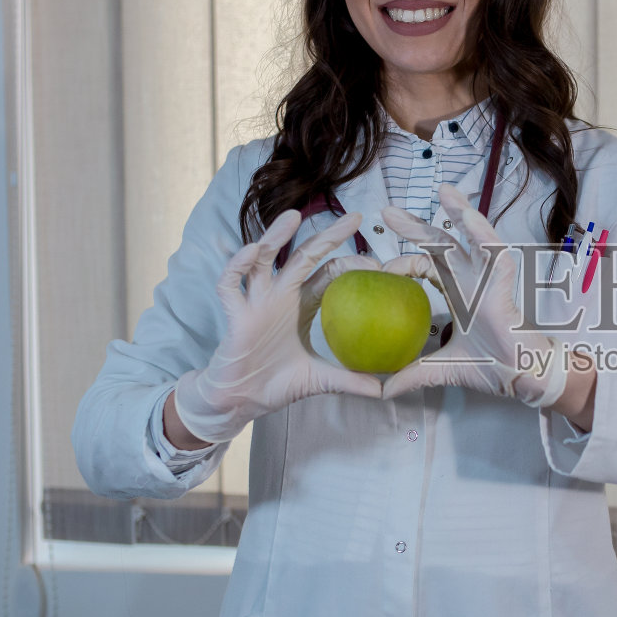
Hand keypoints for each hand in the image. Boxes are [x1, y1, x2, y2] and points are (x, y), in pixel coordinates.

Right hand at [172, 209, 382, 442]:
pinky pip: (231, 284)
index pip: (329, 273)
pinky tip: (251, 251)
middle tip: (354, 216)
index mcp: (303, 305)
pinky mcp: (235, 314)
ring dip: (275, 236)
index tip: (377, 263)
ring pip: (264, 259)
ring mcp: (256, 302)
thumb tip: (384, 390)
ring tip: (292, 216)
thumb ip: (350, 380)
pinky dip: (238, 265)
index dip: (350, 264)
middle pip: (304, 256)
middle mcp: (280, 295)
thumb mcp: (321, 380)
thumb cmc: (277, 383)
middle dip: (327, 235)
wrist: (241, 401)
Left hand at [377, 186, 568, 407]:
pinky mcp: (504, 279)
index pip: (425, 266)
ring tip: (443, 190)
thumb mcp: (442, 368)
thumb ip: (413, 374)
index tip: (379, 271)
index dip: (402, 263)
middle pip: (440, 243)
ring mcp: (487, 275)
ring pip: (470, 236)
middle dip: (415, 225)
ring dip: (457, 212)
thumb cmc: (491, 366)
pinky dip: (481, 231)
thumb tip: (382, 391)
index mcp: (457, 292)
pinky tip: (467, 216)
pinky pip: (493, 249)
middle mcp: (470, 278)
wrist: (519, 374)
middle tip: (386, 212)